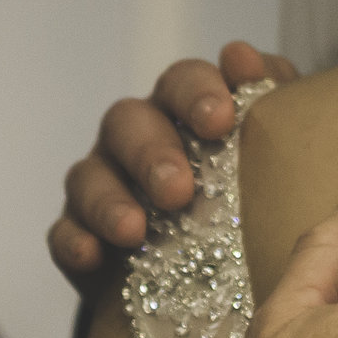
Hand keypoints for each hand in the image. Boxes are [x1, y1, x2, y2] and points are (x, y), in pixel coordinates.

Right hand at [47, 42, 301, 290]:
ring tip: (134, 231)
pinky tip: (92, 256)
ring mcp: (103, 182)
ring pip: (89, 175)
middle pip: (129, 122)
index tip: (222, 118)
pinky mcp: (81, 233)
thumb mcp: (270, 151)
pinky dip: (75, 241)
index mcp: (184, 111)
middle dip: (152, 153)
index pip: (183, 82)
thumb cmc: (245, 196)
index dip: (199, 92)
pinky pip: (64, 231)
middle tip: (178, 189)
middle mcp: (137, 137)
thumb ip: (273, 105)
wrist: (214, 271)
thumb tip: (257, 67)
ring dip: (110, 200)